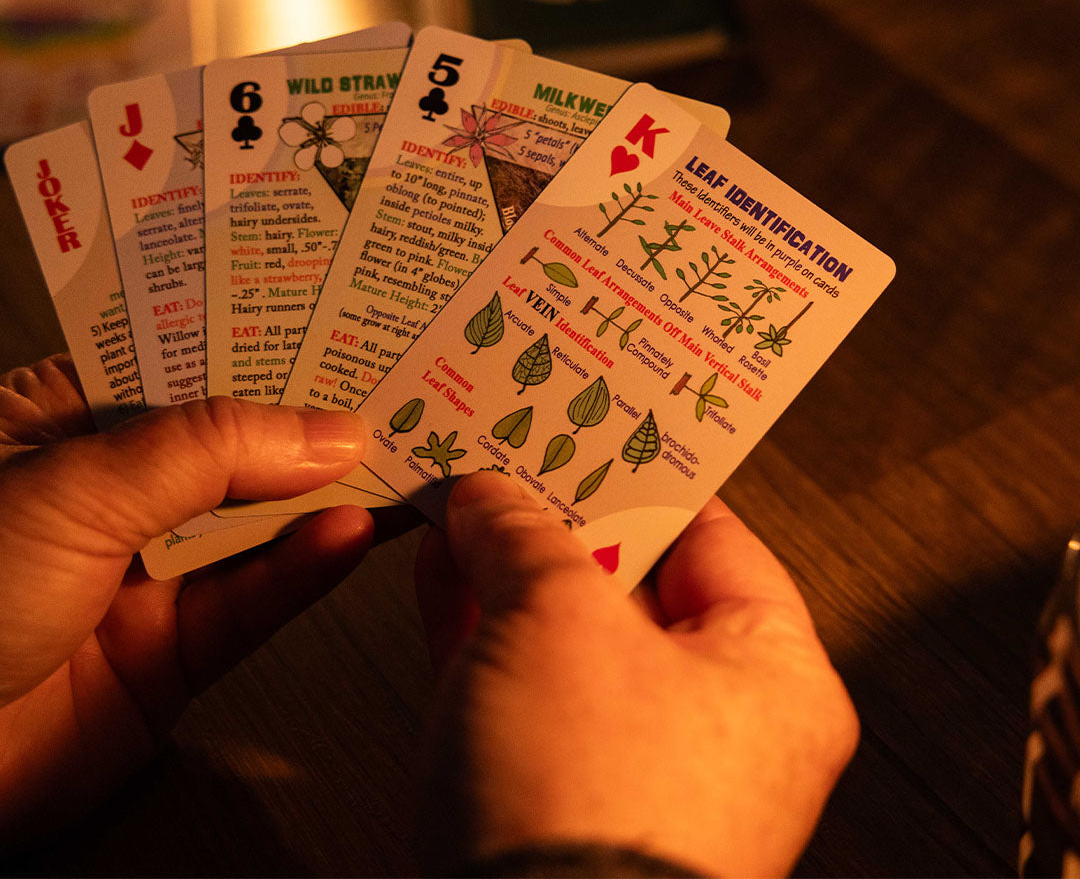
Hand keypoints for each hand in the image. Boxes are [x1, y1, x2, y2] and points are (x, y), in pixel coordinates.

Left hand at [0, 355, 371, 844]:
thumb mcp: (76, 488)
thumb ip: (210, 452)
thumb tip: (324, 428)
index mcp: (66, 421)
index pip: (188, 364)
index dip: (267, 343)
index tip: (345, 325)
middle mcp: (109, 493)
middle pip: (232, 444)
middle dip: (310, 422)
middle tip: (394, 390)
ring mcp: (141, 574)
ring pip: (253, 525)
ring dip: (322, 497)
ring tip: (391, 459)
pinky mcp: (169, 653)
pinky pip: (250, 602)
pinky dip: (303, 570)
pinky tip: (347, 536)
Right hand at [414, 471, 857, 876]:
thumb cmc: (588, 808)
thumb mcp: (556, 618)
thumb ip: (522, 536)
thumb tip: (488, 497)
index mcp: (771, 674)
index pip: (711, 534)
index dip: (640, 471)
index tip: (588, 428)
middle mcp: (718, 725)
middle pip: (630, 581)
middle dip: (556, 518)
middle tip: (512, 455)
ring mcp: (636, 764)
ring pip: (566, 633)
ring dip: (508, 567)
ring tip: (463, 501)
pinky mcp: (561, 796)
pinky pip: (524, 685)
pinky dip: (483, 628)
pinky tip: (441, 571)